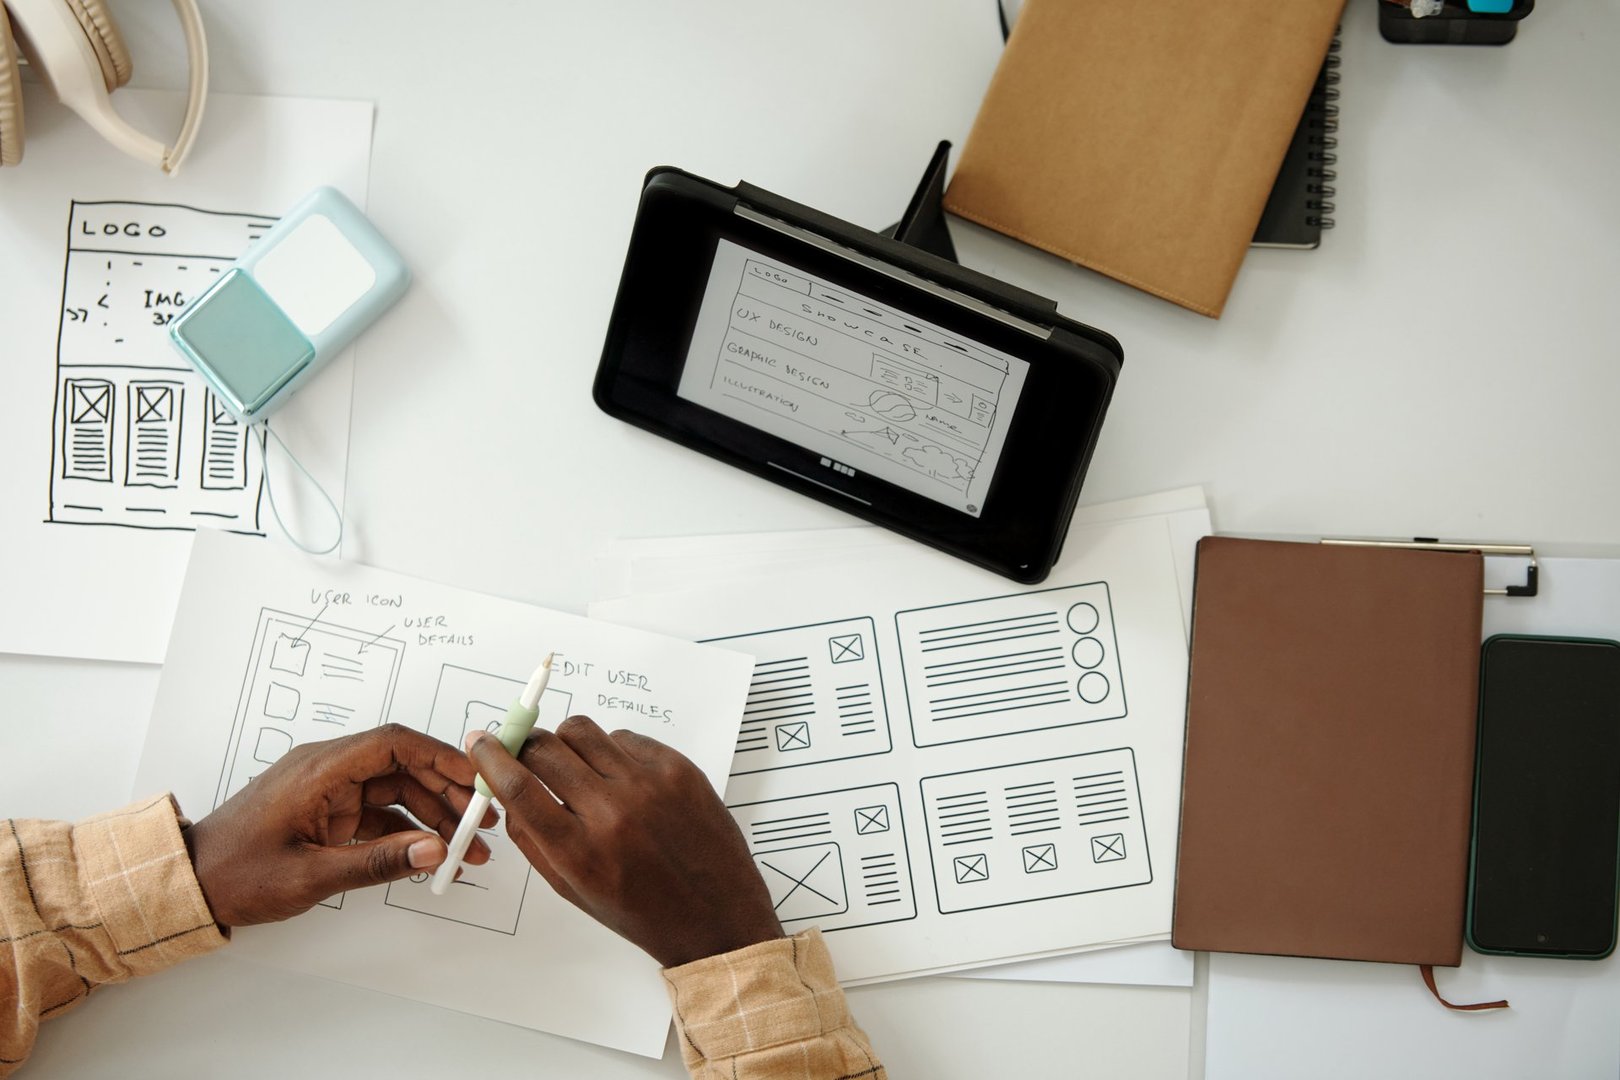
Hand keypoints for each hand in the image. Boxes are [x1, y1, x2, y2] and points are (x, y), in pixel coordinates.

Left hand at [184, 724, 496, 926]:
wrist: (190, 886)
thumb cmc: (236, 874)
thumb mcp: (310, 875)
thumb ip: (376, 862)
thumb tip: (433, 851)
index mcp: (319, 769)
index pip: (393, 744)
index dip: (440, 757)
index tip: (474, 779)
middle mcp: (328, 770)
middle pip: (403, 767)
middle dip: (447, 792)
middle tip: (480, 823)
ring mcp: (330, 791)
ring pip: (398, 790)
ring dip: (434, 815)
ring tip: (466, 847)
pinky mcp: (329, 812)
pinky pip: (381, 812)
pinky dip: (409, 831)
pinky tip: (432, 852)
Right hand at [467, 716, 782, 967]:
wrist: (716, 916)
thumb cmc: (643, 911)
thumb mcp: (574, 889)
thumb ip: (533, 839)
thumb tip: (502, 786)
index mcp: (580, 851)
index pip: (517, 786)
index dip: (490, 757)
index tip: (481, 742)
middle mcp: (613, 812)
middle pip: (546, 748)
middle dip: (526, 746)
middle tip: (527, 754)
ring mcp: (649, 784)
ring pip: (582, 730)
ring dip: (566, 743)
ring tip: (576, 768)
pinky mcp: (678, 768)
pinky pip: (624, 737)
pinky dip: (610, 751)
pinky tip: (619, 778)